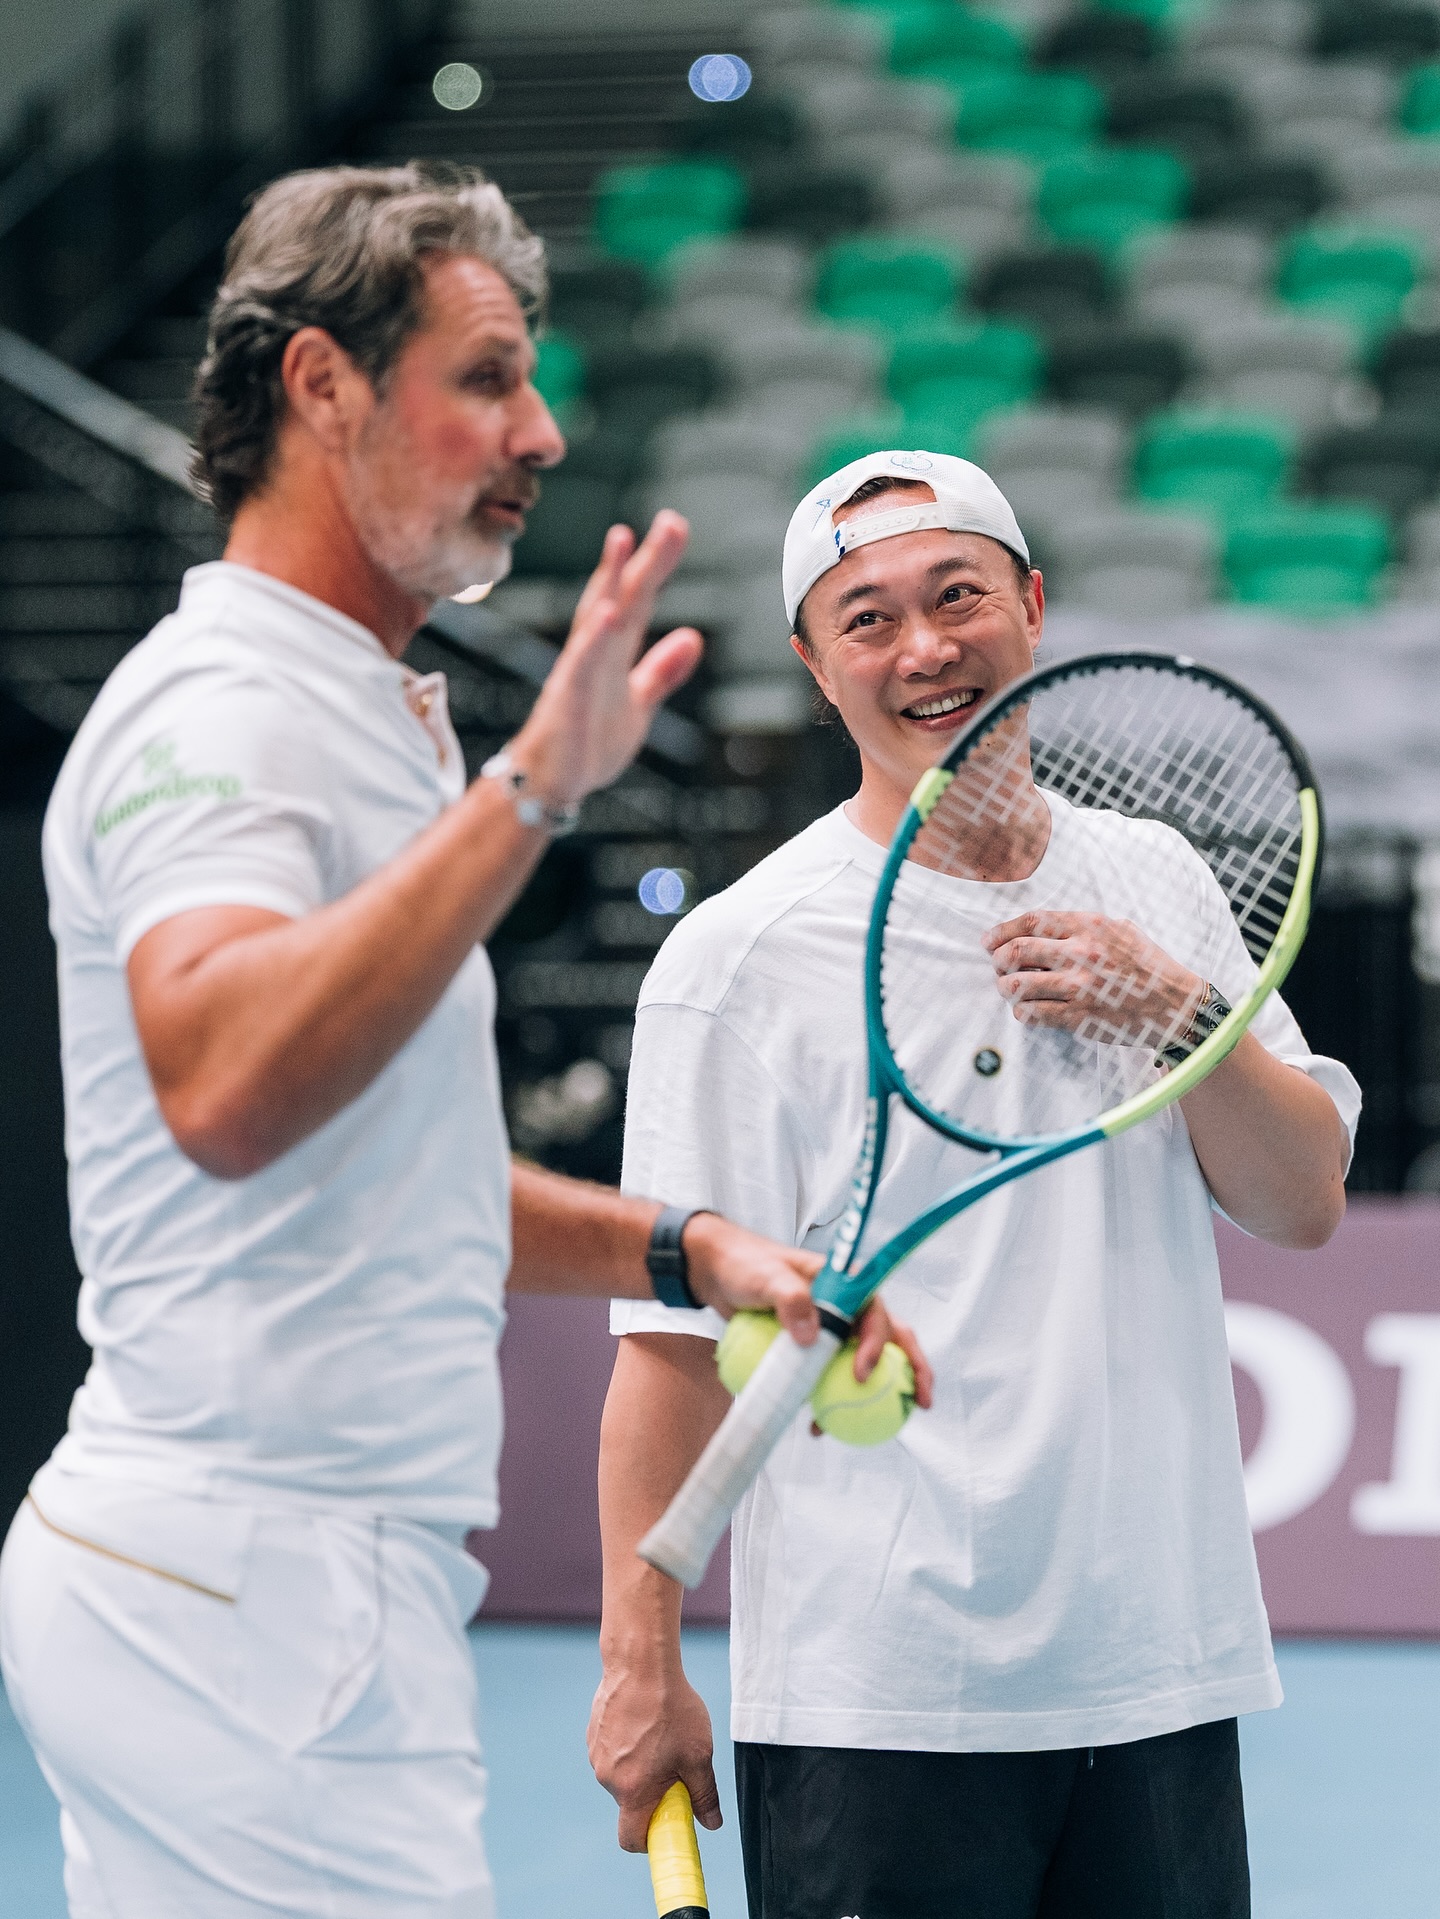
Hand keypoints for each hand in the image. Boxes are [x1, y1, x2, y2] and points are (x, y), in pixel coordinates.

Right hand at [507, 514, 702, 806]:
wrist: (550, 785)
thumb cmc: (587, 743)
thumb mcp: (638, 705)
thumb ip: (661, 671)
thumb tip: (692, 637)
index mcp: (614, 653)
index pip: (638, 601)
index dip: (656, 565)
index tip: (674, 527)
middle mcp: (596, 653)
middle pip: (623, 597)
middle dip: (644, 559)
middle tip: (672, 520)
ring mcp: (579, 672)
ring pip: (597, 617)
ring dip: (610, 579)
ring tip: (624, 540)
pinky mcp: (567, 699)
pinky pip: (581, 665)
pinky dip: (593, 638)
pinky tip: (606, 612)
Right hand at [588, 1661, 719, 1852]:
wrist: (641, 1663)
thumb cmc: (671, 1708)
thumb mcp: (698, 1754)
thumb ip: (704, 1794)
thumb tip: (712, 1823)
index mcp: (633, 1790)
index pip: (631, 1839)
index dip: (649, 1841)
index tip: (667, 1824)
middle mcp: (608, 1777)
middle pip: (630, 1801)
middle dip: (651, 1791)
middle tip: (674, 1765)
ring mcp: (596, 1754)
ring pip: (621, 1774)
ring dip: (639, 1765)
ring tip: (659, 1732)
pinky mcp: (593, 1732)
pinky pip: (612, 1751)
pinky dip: (626, 1745)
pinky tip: (643, 1718)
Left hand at [682, 1217, 933, 1405]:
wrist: (716, 1272)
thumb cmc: (744, 1266)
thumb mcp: (766, 1278)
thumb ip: (790, 1300)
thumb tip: (811, 1337)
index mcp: (844, 1284)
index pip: (875, 1313)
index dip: (878, 1344)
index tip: (861, 1375)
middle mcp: (845, 1306)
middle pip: (889, 1338)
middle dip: (912, 1370)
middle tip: (919, 1404)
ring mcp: (830, 1328)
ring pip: (863, 1362)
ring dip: (874, 1393)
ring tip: (875, 1427)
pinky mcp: (811, 1348)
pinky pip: (829, 1376)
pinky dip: (831, 1400)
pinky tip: (819, 1425)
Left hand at [983, 911, 1203, 1051]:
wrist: (1175, 1003)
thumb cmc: (1147, 965)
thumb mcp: (1119, 930)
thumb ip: (1081, 926)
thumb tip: (1039, 928)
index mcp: (1089, 926)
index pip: (1031, 921)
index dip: (1002, 930)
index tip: (990, 940)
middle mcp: (1081, 954)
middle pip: (1016, 951)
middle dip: (998, 960)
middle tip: (999, 966)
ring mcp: (1079, 987)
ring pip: (1017, 985)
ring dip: (1006, 987)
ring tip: (1010, 988)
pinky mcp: (1079, 1017)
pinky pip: (1031, 1013)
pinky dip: (1022, 1011)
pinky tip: (1029, 1009)